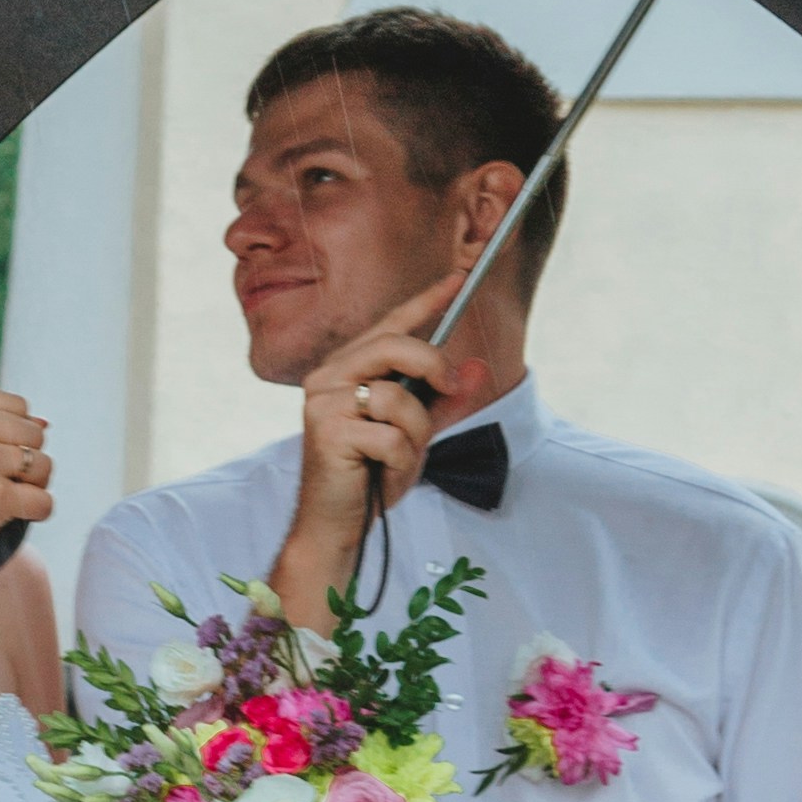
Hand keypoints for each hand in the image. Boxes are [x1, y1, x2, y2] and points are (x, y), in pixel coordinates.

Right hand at [272, 285, 484, 611]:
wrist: (336, 523)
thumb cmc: (371, 475)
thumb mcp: (417, 433)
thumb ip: (445, 400)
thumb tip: (478, 367)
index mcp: (349, 368)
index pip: (391, 324)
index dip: (427, 300)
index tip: (460, 278)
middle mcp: (329, 376)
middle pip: (394, 345)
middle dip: (433, 368)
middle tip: (452, 391)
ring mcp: (323, 402)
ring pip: (398, 398)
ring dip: (415, 436)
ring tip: (398, 459)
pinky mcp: (326, 432)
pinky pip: (390, 436)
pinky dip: (400, 461)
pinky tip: (380, 474)